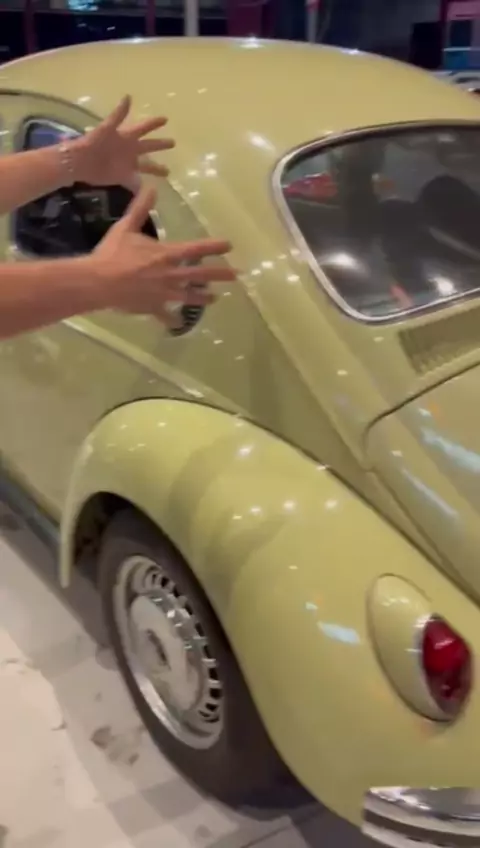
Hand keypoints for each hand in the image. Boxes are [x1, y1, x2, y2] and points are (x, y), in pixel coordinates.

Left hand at [73, 96, 173, 185]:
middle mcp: (129, 149)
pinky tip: (149, 189)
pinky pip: (134, 181)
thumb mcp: (106, 127)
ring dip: (157, 168)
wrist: (78, 163)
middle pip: (149, 146)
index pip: (144, 128)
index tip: (166, 119)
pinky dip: (141, 185)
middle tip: (173, 142)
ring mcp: (127, 164)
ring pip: (146, 166)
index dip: (154, 123)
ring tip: (168, 171)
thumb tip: (128, 96)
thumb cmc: (92, 143)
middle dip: (161, 144)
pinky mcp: (122, 177)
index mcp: (127, 136)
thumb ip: (118, 114)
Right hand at [88, 187, 236, 324]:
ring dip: (203, 297)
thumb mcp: (125, 226)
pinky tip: (178, 323)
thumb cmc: (112, 253)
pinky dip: (172, 319)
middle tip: (236, 275)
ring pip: (189, 296)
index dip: (213, 247)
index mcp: (165, 254)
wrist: (98, 282)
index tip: (229, 245)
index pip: (195, 250)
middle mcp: (169, 274)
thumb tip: (151, 186)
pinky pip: (165, 315)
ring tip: (216, 298)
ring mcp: (163, 293)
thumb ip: (140, 207)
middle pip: (200, 275)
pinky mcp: (153, 307)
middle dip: (219, 274)